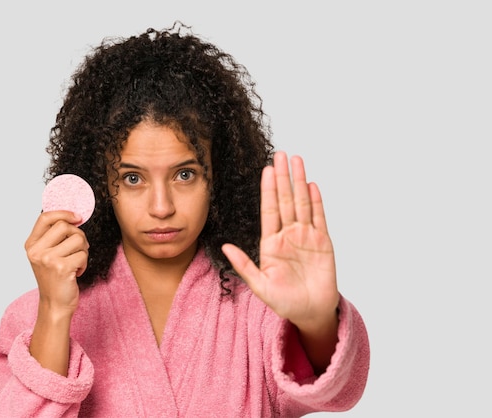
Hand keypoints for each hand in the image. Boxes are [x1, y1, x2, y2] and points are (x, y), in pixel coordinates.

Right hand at [25, 210, 88, 313]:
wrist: (54, 304)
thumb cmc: (54, 278)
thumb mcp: (46, 255)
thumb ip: (54, 237)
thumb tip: (75, 217)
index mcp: (31, 245)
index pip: (45, 217)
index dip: (63, 213)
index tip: (77, 217)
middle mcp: (37, 251)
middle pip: (64, 226)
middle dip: (78, 235)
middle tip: (78, 249)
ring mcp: (48, 259)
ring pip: (77, 239)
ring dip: (83, 251)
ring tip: (76, 262)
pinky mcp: (62, 268)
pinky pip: (83, 254)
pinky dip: (84, 263)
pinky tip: (76, 272)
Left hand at [222, 151, 338, 327]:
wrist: (310, 313)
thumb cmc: (284, 302)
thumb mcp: (260, 286)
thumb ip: (244, 265)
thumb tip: (225, 247)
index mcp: (270, 243)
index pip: (269, 209)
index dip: (267, 189)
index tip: (266, 169)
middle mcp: (288, 235)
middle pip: (285, 200)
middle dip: (283, 177)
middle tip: (280, 154)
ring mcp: (306, 237)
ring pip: (302, 204)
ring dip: (299, 182)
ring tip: (297, 161)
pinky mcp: (322, 242)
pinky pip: (319, 218)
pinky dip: (316, 201)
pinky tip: (312, 186)